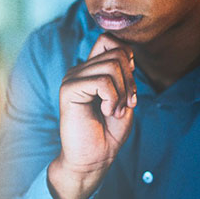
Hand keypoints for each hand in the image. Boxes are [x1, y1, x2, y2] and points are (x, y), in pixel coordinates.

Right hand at [48, 33, 136, 198]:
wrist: (94, 159)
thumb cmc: (109, 132)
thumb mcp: (124, 97)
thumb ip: (124, 74)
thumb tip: (126, 54)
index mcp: (90, 69)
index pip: (108, 39)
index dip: (126, 57)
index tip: (129, 85)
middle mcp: (79, 69)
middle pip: (116, 52)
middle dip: (130, 79)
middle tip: (127, 103)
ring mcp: (72, 78)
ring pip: (111, 66)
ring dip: (122, 91)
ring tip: (115, 110)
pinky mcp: (69, 90)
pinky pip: (102, 81)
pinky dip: (113, 98)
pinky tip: (106, 111)